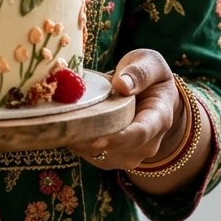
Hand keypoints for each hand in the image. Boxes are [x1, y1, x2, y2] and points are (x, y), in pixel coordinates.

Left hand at [67, 49, 185, 170]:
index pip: (140, 133)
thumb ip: (139, 72)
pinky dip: (78, 143)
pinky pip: (94, 155)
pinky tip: (65, 126)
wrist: (156, 98)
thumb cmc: (151, 77)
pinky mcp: (115, 157)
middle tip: (65, 126)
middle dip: (91, 140)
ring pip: (103, 156)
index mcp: (159, 118)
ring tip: (61, 123)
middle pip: (118, 149)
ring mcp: (132, 153)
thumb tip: (122, 85)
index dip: (119, 138)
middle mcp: (148, 143)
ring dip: (81, 143)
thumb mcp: (150, 63)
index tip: (98, 138)